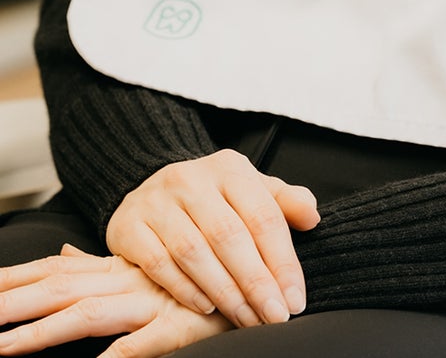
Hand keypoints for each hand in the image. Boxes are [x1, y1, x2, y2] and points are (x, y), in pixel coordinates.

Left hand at [0, 244, 225, 356]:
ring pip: (89, 314)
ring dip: (43, 333)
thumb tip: (62, 253)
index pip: (55, 272)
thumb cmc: (207, 279)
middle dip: (12, 304)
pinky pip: (145, 341)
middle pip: (59, 290)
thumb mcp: (150, 268)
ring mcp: (152, 302)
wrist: (263, 281)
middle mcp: (128, 282)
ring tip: (3, 348)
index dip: (15, 278)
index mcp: (118, 270)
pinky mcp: (180, 325)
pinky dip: (121, 355)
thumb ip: (104, 264)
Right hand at [107, 150, 318, 329]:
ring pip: (194, 251)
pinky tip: (206, 307)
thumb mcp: (250, 190)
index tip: (295, 298)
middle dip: (256, 282)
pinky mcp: (130, 226)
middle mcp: (193, 180)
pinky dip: (184, 289)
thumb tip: (312, 216)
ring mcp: (158, 202)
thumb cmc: (211, 197)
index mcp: (230, 169)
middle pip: (230, 236)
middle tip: (274, 316)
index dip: (282, 261)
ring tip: (244, 318)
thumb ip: (283, 202)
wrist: (148, 186)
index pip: (263, 216)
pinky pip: (159, 263)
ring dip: (224, 291)